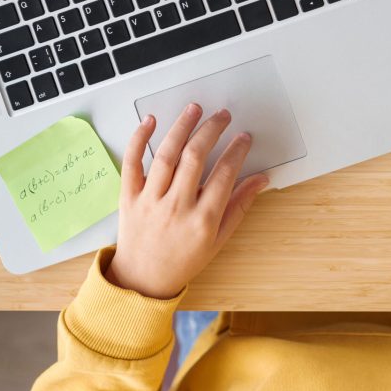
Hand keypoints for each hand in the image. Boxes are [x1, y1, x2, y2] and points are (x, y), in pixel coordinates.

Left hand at [105, 104, 268, 298]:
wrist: (142, 280)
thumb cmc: (183, 260)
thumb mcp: (219, 239)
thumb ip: (240, 205)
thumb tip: (261, 179)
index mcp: (202, 220)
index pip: (224, 174)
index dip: (237, 150)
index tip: (243, 137)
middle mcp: (176, 207)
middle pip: (195, 157)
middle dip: (212, 130)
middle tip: (222, 116)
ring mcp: (150, 201)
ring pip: (167, 155)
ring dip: (182, 126)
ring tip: (195, 109)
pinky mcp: (129, 197)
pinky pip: (132, 163)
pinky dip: (139, 140)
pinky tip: (151, 121)